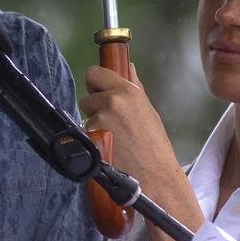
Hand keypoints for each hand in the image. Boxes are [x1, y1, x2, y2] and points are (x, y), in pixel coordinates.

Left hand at [81, 63, 205, 240]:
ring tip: (112, 137)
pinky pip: (84, 132)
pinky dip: (92, 139)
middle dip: (95, 106)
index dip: (96, 83)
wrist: (155, 173)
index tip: (100, 91)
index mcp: (128, 91)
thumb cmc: (154, 143)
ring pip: (85, 115)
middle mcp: (112, 101)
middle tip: (109, 120)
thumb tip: (128, 67)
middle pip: (87, 95)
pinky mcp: (91, 137)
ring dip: (93, 124)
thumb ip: (134, 86)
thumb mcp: (147, 109)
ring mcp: (100, 120)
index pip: (95, 73)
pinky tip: (107, 147)